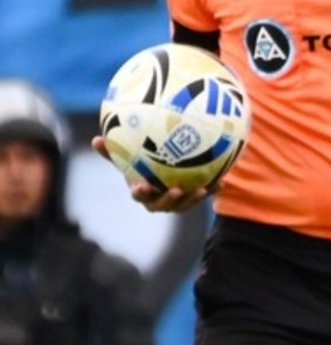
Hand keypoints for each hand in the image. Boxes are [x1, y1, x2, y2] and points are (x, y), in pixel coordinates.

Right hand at [91, 136, 214, 212]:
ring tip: (203, 189)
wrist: (165, 174)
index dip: (140, 192)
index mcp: (143, 191)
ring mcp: (176, 202)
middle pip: (163, 205)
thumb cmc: (142, 166)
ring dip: (193, 198)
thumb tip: (95, 139)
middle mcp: (158, 200)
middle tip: (176, 189)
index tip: (142, 185)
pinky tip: (221, 182)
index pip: (139, 195)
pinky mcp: (192, 198)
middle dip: (169, 200)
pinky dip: (211, 190)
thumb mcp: (129, 158)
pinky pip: (202, 195)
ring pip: (185, 204)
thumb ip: (115, 151)